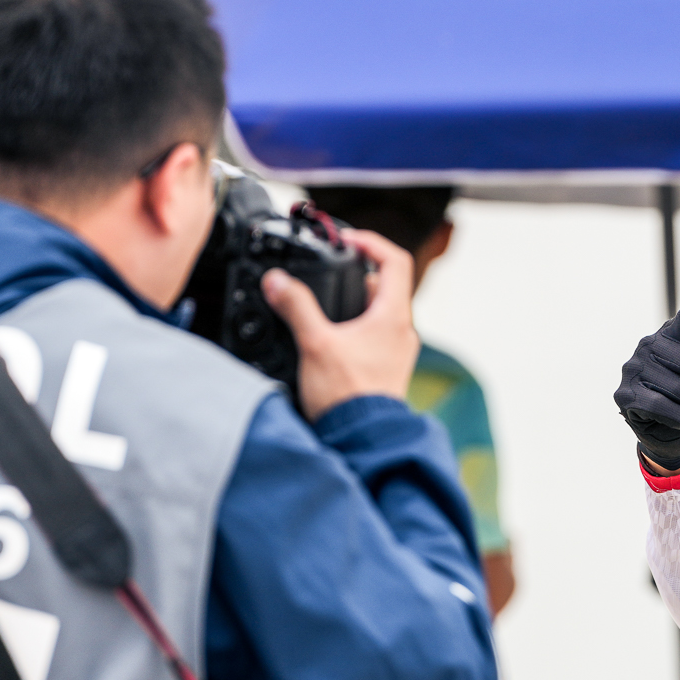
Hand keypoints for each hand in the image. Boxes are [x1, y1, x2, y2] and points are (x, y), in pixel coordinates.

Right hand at [262, 227, 417, 419]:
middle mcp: (402, 331)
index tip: (347, 240)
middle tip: (332, 268)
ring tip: (324, 300)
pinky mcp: (385, 368)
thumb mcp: (315, 343)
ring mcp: (396, 351)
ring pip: (379, 311)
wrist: (361, 439)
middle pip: (386, 285)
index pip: (396, 261)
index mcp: (394, 316)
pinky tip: (329, 335)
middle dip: (357, 272)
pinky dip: (354, 325)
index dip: (372, 242)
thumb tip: (277, 281)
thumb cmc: (348, 395)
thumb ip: (296, 307)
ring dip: (354, 300)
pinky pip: (374, 335)